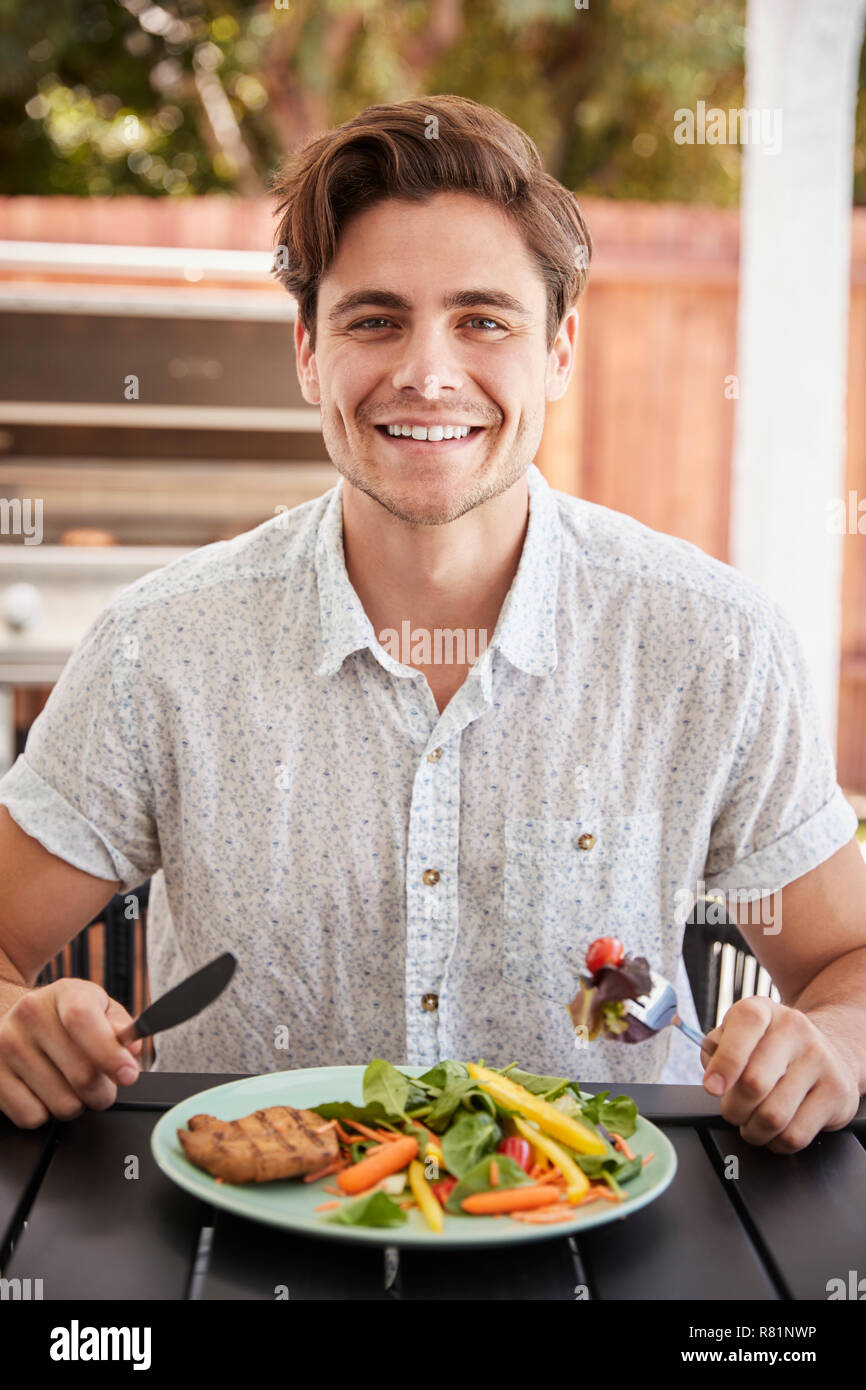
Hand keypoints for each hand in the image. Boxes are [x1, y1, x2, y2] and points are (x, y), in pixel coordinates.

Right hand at [0, 978, 143, 1128]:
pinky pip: (33, 1117)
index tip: (128, 1075)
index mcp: (64, 992)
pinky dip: (46, 1113)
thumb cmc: (67, 1020)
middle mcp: (29, 1014)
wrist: (17, 1021)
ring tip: (70, 1084)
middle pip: (81, 1074)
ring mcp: (5, 1045)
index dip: (109, 1052)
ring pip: (62, 1104)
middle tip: (102, 1084)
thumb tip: (132, 1047)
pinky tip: (45, 1091)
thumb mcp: (99, 1009)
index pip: (82, 1019)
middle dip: (103, 1091)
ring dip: (77, 1104)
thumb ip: (121, 1027)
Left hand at [699, 995, 859, 1152]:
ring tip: (752, 1123)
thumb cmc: (769, 1048)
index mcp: (762, 1011)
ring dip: (754, 1130)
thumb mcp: (738, 1035)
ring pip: (774, 1116)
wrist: (827, 1050)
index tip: (712, 1087)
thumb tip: (713, 1077)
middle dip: (733, 1108)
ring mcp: (820, 1060)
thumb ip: (715, 1051)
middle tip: (733, 1111)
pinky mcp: (837, 1092)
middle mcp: (795, 1029)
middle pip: (754, 1083)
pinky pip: (796, 1135)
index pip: (745, 1025)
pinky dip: (777, 1142)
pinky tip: (776, 1130)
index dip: (725, 1061)